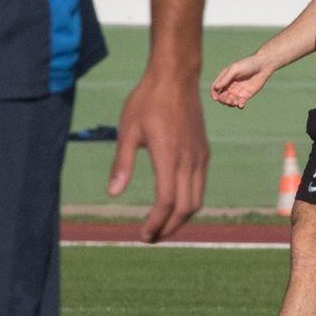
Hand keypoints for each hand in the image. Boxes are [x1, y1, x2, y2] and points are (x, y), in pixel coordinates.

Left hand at [108, 72, 208, 241]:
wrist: (176, 77)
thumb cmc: (147, 101)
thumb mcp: (127, 131)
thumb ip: (122, 164)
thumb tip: (112, 194)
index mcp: (169, 156)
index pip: (167, 202)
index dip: (156, 223)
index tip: (143, 234)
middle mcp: (189, 160)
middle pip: (187, 207)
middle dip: (170, 228)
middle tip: (151, 237)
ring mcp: (200, 156)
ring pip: (197, 199)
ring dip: (181, 218)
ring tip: (162, 225)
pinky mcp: (203, 152)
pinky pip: (200, 186)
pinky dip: (188, 202)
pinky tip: (173, 203)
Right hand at [211, 53, 272, 107]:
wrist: (263, 66)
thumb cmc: (247, 64)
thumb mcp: (235, 69)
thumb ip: (225, 78)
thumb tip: (216, 88)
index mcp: (225, 78)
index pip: (215, 88)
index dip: (214, 94)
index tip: (216, 98)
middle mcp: (230, 86)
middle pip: (222, 97)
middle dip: (223, 100)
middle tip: (229, 100)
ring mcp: (237, 92)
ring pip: (230, 101)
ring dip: (230, 104)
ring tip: (235, 102)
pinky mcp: (246, 96)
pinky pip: (240, 103)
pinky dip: (239, 105)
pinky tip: (241, 105)